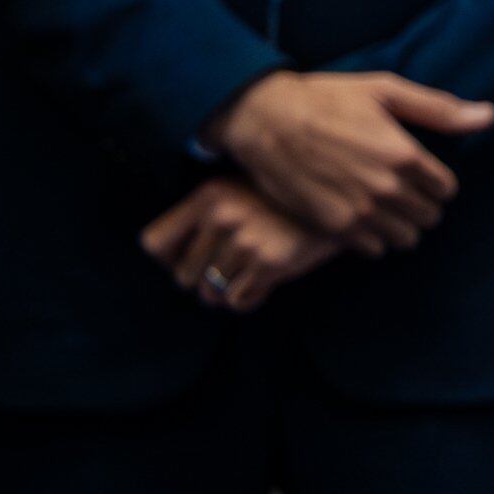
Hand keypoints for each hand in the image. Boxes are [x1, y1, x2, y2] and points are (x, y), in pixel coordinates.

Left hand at [140, 177, 340, 312]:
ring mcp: (246, 241)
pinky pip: (239, 301)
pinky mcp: (271, 263)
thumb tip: (171, 260)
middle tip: (226, 272)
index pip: (154, 243)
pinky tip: (263, 283)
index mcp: (207, 196)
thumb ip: (203, 216)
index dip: (168, 260)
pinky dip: (249, 299)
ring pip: (211, 293)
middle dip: (203, 281)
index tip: (188, 260)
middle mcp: (221, 217)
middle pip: (183, 276)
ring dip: (226, 293)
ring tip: (246, 276)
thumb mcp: (236, 192)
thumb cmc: (280, 202)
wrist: (339, 202)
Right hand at [203, 70, 493, 253]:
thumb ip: (439, 110)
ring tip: (384, 207)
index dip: (436, 182)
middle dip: (422, 205)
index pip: (446, 189)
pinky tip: (361, 218)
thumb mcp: (385, 91)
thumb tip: (489, 116)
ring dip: (400, 225)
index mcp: (405, 155)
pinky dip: (372, 238)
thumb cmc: (325, 98)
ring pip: (405, 238)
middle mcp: (387, 188)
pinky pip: (372, 249)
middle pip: (429, 217)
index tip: (421, 174)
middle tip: (404, 191)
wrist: (263, 118)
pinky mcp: (333, 227)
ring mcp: (360, 211)